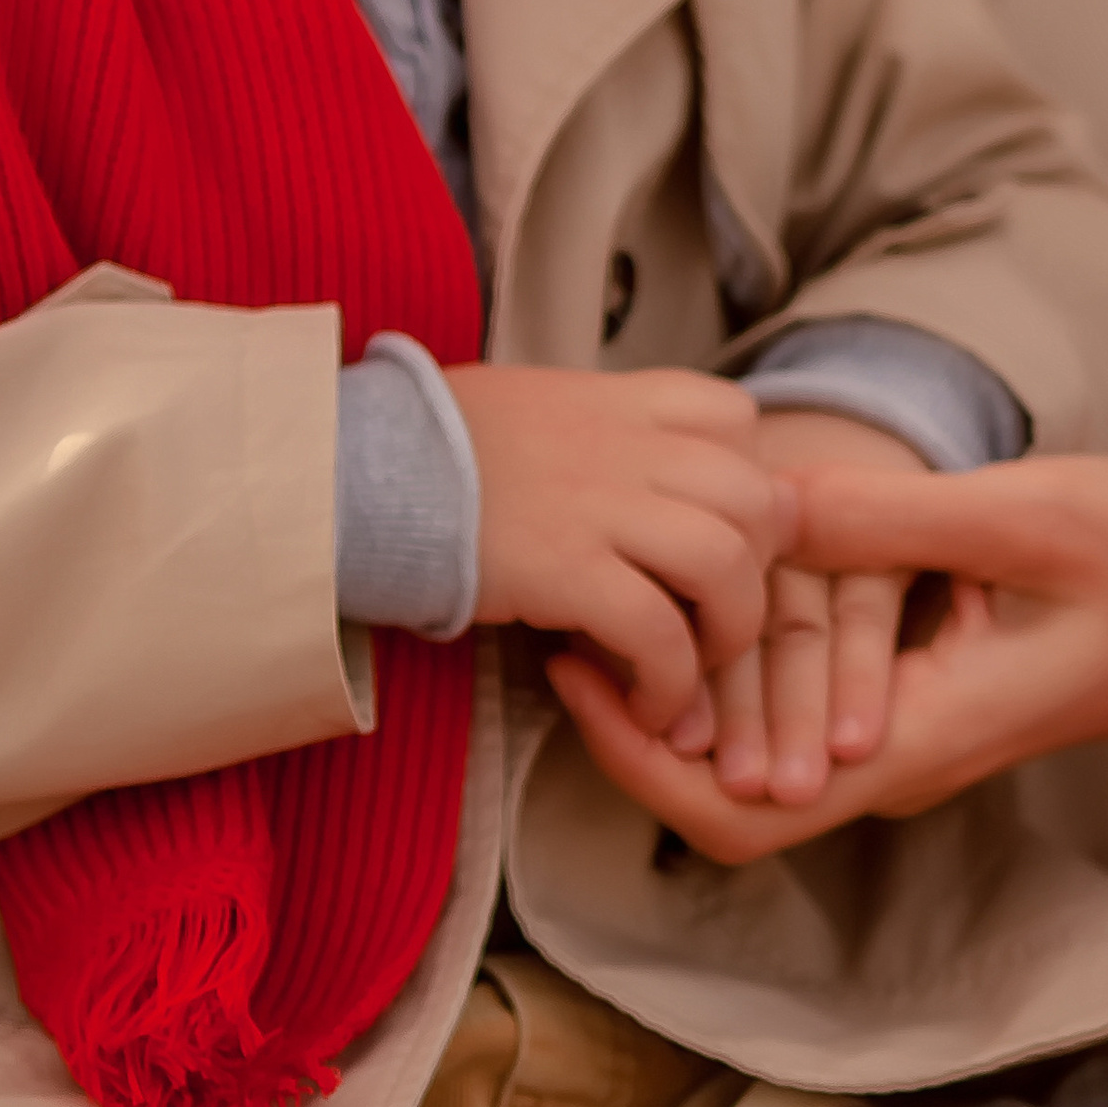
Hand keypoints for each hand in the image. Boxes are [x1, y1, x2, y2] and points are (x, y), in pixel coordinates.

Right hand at [446, 363, 789, 740]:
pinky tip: (646, 705)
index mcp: (618, 401)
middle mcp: (624, 444)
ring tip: (690, 673)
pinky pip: (658, 633)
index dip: (743, 483)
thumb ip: (611, 435)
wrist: (349, 471)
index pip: (736, 420)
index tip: (711, 533)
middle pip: (755, 498)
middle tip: (712, 617)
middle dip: (759, 570)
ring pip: (727, 564)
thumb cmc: (433, 450)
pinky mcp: (563, 569)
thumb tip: (671, 474)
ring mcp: (598, 504)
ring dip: (728, 633)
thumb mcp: (537, 412)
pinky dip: (669, 681)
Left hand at [544, 453, 1107, 865]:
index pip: (733, 805)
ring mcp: (912, 730)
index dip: (633, 752)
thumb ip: (893, 520)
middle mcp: (902, 758)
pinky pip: (807, 701)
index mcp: (919, 740)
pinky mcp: (924, 691)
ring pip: (760, 748)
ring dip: (682, 688)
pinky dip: (745, 657)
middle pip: (723, 794)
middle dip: (631, 723)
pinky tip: (712, 578)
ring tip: (611, 589)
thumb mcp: (1032, 519)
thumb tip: (763, 504)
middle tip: (559, 617)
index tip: (576, 658)